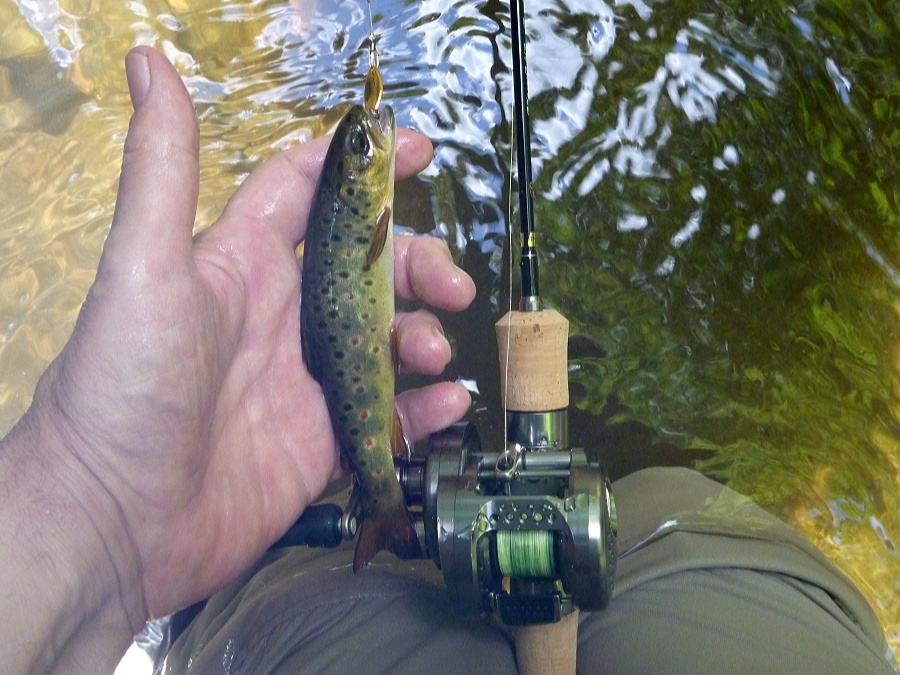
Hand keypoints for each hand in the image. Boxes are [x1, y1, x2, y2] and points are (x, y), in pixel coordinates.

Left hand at [4, 44, 474, 644]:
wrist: (115, 520)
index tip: (416, 149)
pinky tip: (444, 406)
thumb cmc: (122, 385)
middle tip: (449, 284)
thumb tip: (145, 59)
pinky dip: (425, 410)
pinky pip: (390, 415)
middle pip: (369, 267)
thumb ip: (163, 167)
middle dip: (417, 264)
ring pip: (388, 339)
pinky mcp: (322, 441)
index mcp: (243, 263)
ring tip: (432, 354)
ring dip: (424, 336)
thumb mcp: (145, 267)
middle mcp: (281, 316)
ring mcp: (305, 380)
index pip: (310, 193)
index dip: (362, 167)